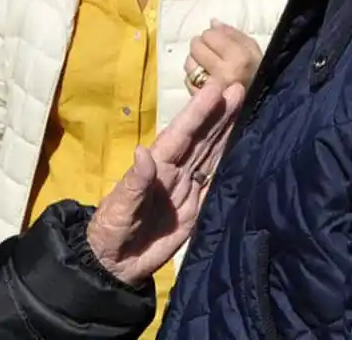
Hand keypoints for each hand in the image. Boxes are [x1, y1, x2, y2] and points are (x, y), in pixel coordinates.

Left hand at [86, 79, 243, 285]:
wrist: (117, 263)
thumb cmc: (111, 230)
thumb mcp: (119, 206)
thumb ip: (134, 182)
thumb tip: (142, 151)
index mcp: (157, 165)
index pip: (181, 134)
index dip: (198, 112)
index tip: (215, 88)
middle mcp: (174, 170)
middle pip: (201, 138)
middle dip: (219, 114)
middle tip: (238, 88)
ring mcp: (187, 187)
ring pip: (211, 152)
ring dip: (226, 131)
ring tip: (241, 107)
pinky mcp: (196, 207)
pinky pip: (215, 179)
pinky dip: (228, 162)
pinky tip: (240, 146)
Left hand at [184, 20, 262, 94]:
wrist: (258, 103)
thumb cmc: (257, 73)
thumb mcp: (252, 49)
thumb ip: (232, 34)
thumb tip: (212, 22)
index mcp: (239, 58)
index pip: (210, 34)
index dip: (213, 35)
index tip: (220, 41)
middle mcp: (224, 73)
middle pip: (196, 46)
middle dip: (201, 45)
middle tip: (210, 51)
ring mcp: (212, 89)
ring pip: (189, 63)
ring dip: (195, 60)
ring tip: (206, 64)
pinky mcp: (203, 99)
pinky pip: (188, 80)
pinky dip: (193, 76)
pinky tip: (204, 78)